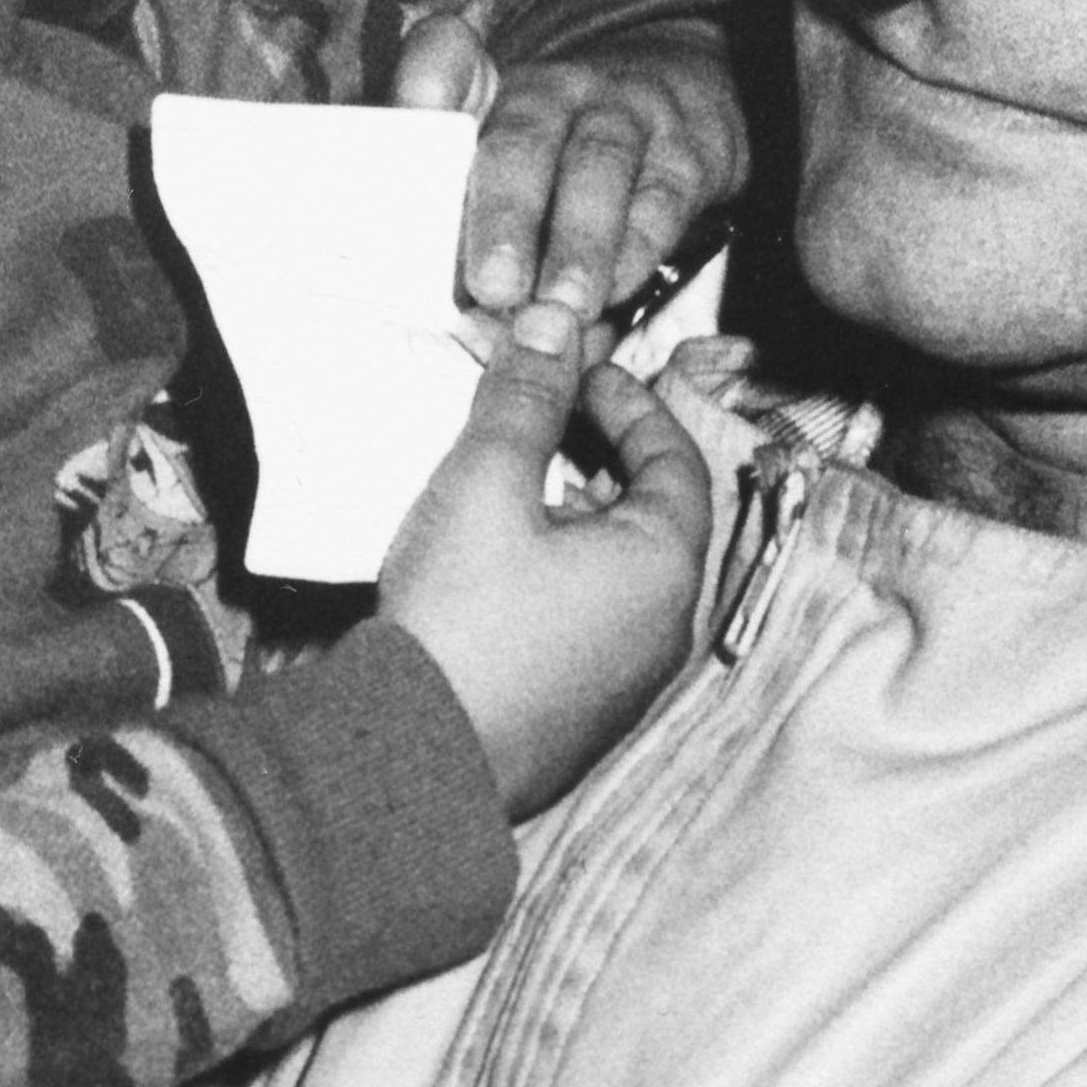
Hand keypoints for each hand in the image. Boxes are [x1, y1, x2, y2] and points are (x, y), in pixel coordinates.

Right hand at [378, 302, 713, 814]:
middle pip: (649, 518)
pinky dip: (552, 579)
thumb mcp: (485, 484)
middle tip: (539, 421)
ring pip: (613, 575)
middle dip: (597, 458)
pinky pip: (581, 626)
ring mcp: (621, 684)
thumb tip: (555, 323)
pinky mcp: (574, 719)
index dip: (630, 403)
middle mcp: (661, 631)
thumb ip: (525, 399)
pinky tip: (488, 570)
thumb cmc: (461, 625)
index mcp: (663, 569)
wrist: (410, 764)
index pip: (677, 460)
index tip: (579, 371)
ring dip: (570, 521)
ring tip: (503, 490)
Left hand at [393, 11, 749, 324]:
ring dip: (578, 242)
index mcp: (494, 90)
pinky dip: (639, 250)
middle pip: (522, 140)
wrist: (686, 100)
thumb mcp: (506, 159)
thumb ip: (458, 208)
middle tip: (493, 286)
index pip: (450, 60)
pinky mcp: (687, 152)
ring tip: (561, 306)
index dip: (431, 80)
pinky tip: (615, 292)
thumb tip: (437, 305)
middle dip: (505, 214)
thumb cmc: (568, 154)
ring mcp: (627, 115)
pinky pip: (663, 199)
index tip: (414, 111)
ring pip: (597, 168)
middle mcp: (557, 91)